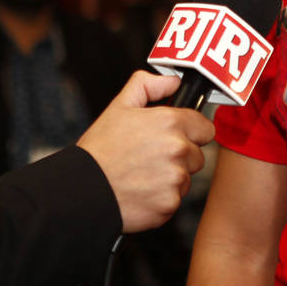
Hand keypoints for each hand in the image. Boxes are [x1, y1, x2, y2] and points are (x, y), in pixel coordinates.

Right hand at [77, 71, 216, 232]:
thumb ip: (148, 86)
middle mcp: (178, 149)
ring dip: (171, 179)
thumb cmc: (99, 149)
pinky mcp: (169, 204)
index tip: (174, 138)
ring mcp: (176, 178)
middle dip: (181, 157)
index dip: (191, 133)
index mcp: (171, 122)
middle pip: (197, 155)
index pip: (205, 128)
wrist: (81, 190)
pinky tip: (141, 193)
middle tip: (151, 158)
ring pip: (186, 179)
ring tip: (142, 176)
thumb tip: (173, 82)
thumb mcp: (119, 107)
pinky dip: (161, 199)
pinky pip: (174, 200)